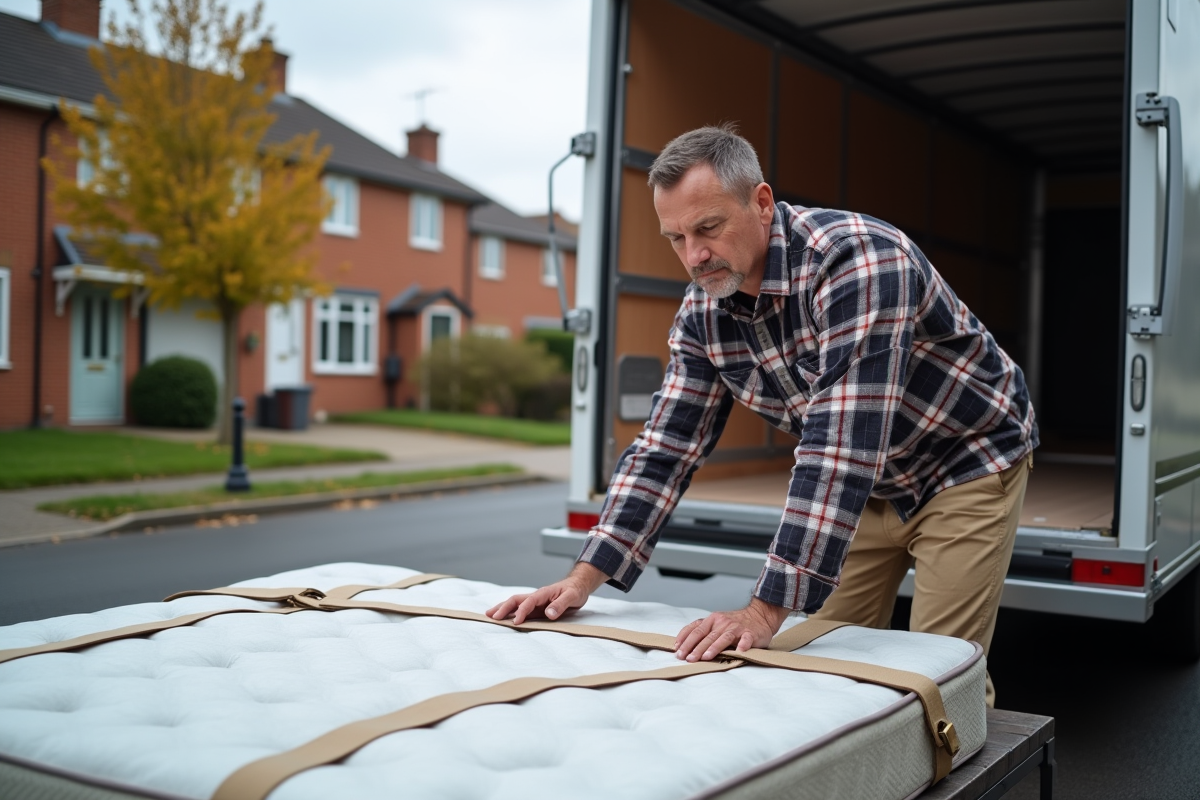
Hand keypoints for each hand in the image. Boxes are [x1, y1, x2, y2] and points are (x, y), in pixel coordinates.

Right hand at [486, 563, 607, 624]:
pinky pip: (521, 610)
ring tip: (489, 616)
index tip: (516, 622)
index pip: (528, 602)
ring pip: (515, 604)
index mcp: (543, 593)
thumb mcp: (572, 596)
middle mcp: (536, 597)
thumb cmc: (575, 590)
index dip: (521, 612)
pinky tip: (503, 618)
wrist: (578, 586)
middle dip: (503, 608)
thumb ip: (560, 605)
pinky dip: (510, 613)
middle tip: (492, 617)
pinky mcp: (536, 608)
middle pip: (516, 600)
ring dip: (503, 609)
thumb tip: (549, 614)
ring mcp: (535, 602)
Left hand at [674, 599, 789, 661]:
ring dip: (714, 648)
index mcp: (712, 619)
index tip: (677, 650)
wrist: (760, 616)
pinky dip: (743, 645)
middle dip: (696, 648)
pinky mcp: (750, 633)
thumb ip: (703, 631)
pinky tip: (740, 651)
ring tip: (706, 657)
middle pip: (707, 636)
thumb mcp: (716, 623)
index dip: (685, 640)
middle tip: (688, 659)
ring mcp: (737, 627)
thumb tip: (683, 645)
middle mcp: (723, 622)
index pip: (695, 629)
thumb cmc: (734, 623)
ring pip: (723, 638)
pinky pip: (746, 639)